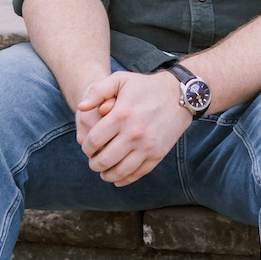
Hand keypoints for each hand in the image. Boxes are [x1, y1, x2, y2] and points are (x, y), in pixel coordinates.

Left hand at [75, 68, 190, 186]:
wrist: (180, 95)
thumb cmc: (146, 86)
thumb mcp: (120, 80)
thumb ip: (98, 91)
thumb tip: (81, 107)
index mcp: (122, 115)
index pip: (94, 140)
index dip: (86, 147)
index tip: (87, 147)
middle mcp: (134, 133)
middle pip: (105, 160)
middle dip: (94, 163)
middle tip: (93, 161)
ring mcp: (147, 146)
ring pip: (120, 172)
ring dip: (107, 175)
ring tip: (103, 171)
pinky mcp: (158, 154)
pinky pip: (137, 174)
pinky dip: (124, 179)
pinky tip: (117, 177)